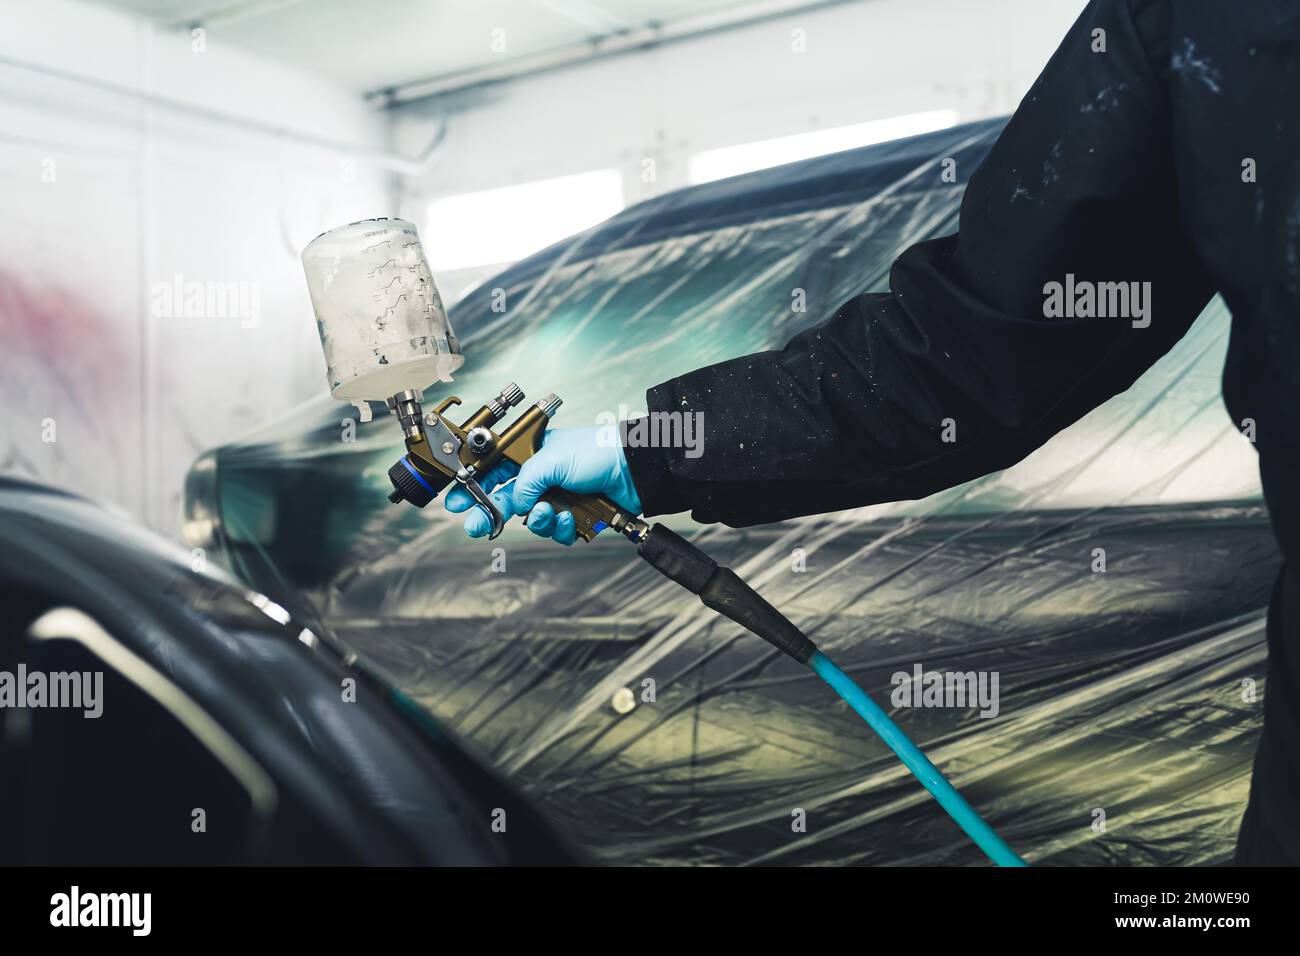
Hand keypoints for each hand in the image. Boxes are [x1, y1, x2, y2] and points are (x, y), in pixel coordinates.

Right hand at [444, 426, 641, 545]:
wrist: (635, 471)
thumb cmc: (598, 452)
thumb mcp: (552, 459)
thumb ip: (526, 481)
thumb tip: (517, 503)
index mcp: (530, 455)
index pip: (493, 472)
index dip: (473, 486)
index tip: (456, 501)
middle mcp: (541, 477)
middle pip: (505, 500)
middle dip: (489, 513)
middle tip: (475, 525)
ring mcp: (557, 497)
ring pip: (531, 520)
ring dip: (538, 520)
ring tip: (550, 511)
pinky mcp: (574, 516)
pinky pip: (556, 531)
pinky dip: (561, 528)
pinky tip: (570, 517)